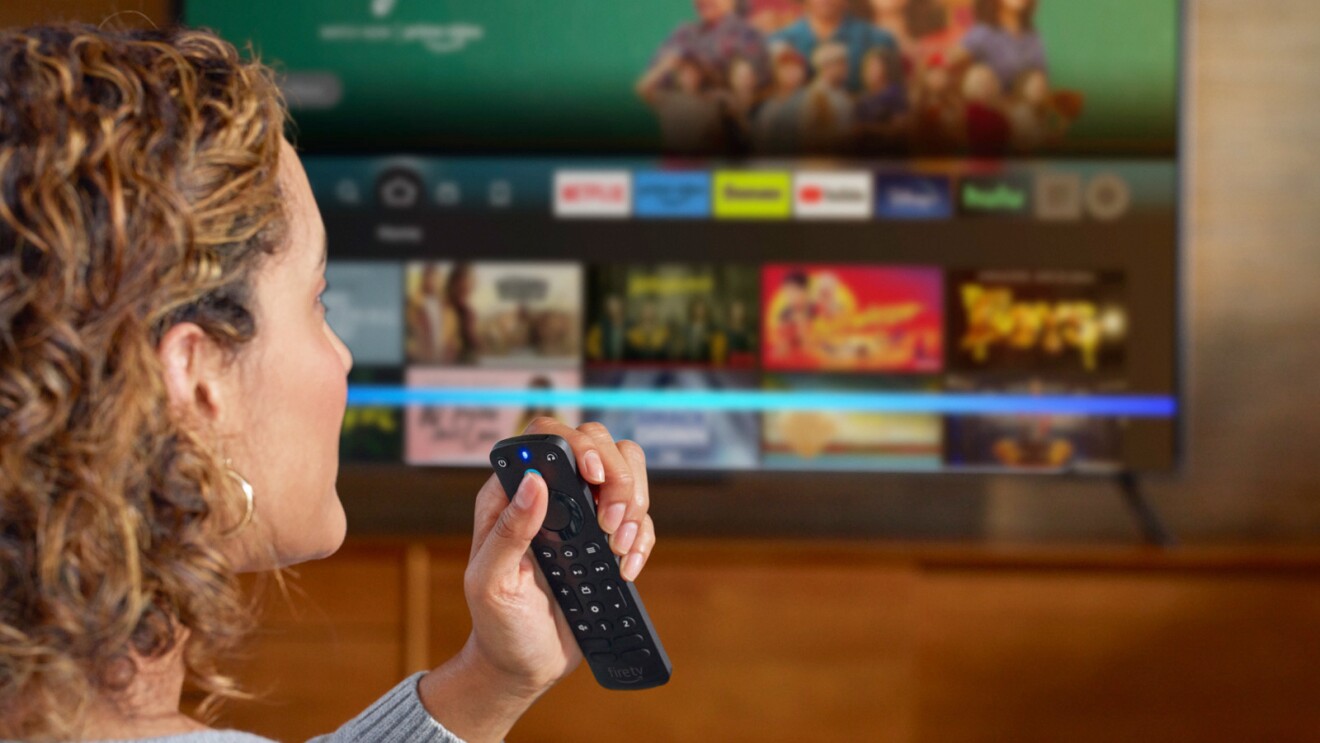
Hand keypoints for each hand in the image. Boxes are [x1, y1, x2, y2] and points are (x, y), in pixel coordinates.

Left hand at [420, 418, 654, 740]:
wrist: (524, 665)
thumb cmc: (497, 624)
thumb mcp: (490, 582)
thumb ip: (509, 531)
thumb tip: (533, 480)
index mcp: (513, 495)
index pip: (548, 436)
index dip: (577, 443)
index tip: (591, 475)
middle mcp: (551, 495)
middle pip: (599, 444)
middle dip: (617, 478)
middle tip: (608, 524)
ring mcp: (583, 514)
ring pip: (628, 470)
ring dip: (634, 505)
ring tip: (616, 548)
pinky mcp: (607, 539)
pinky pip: (640, 516)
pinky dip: (642, 537)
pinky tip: (626, 566)